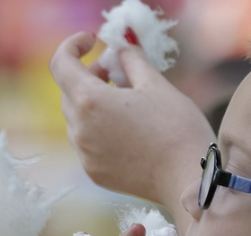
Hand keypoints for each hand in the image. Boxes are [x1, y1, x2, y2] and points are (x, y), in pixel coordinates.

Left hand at [50, 32, 215, 216]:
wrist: (188, 179)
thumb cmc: (177, 128)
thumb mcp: (157, 85)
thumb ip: (132, 61)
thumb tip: (121, 49)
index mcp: (91, 101)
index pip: (62, 64)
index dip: (74, 46)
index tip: (92, 42)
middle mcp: (79, 128)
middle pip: (70, 92)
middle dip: (89, 76)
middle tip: (117, 72)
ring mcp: (85, 154)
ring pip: (78, 119)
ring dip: (94, 106)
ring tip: (127, 105)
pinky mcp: (95, 173)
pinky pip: (88, 143)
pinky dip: (100, 130)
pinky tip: (128, 132)